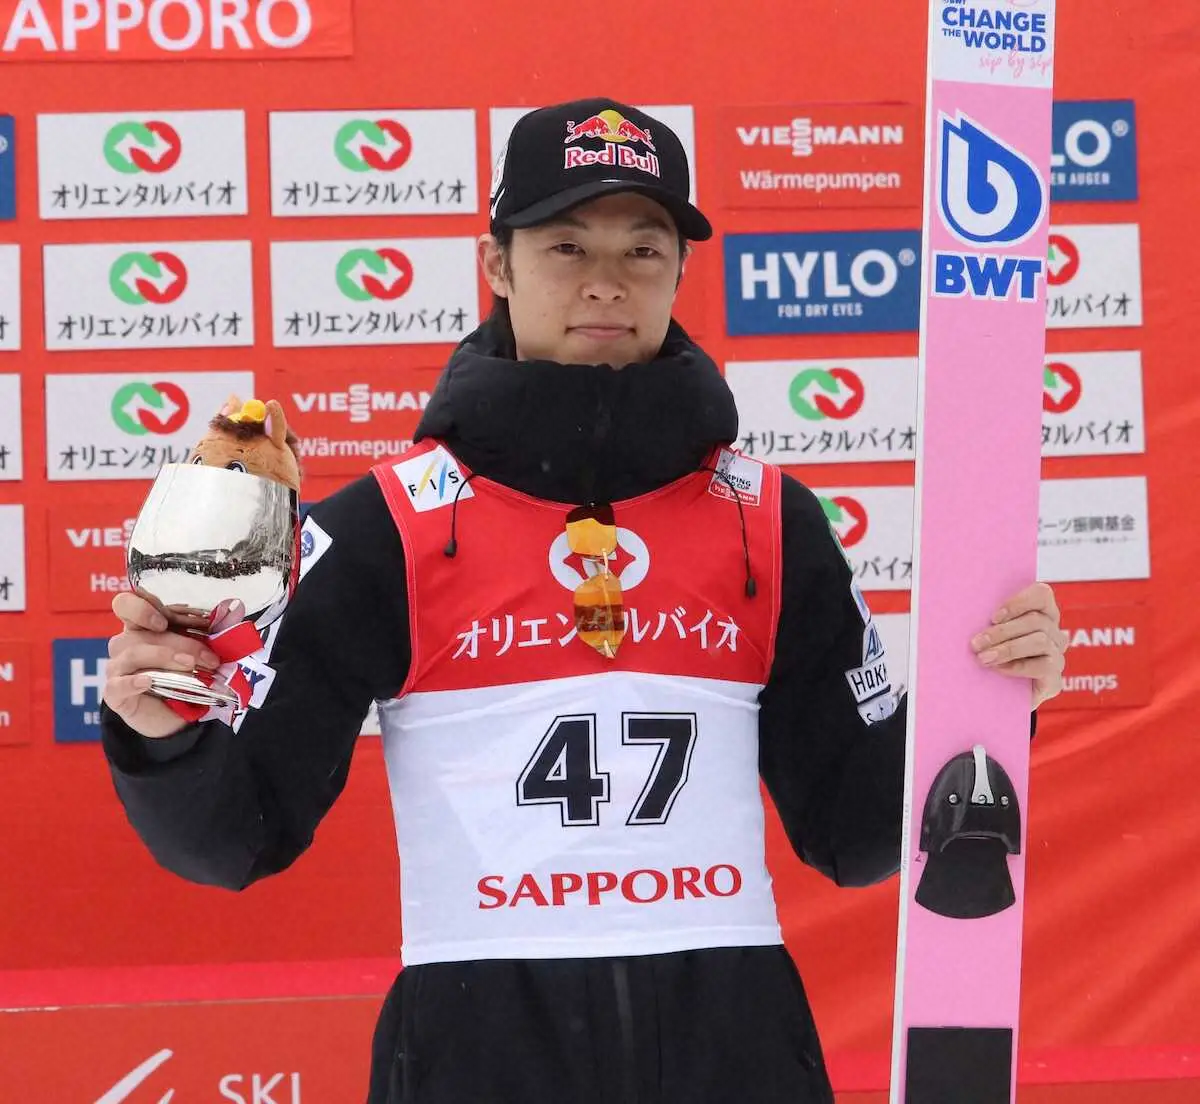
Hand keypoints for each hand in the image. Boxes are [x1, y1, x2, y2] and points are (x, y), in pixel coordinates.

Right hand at [103, 593, 222, 739]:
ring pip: (134, 653)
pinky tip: (149, 682)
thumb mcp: (201, 651)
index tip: (165, 619)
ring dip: (166, 657)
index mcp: (142, 626)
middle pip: (143, 632)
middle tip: (209, 657)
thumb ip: (213, 631)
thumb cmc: (185, 676)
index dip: (142, 607)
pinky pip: (119, 684)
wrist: (176, 716)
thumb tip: (235, 608)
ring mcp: (117, 668)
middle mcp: (125, 643)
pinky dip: (135, 681)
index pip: (128, 605)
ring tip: (190, 666)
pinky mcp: (115, 693)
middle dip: (182, 642)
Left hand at [970, 582, 1067, 708]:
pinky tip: (999, 669)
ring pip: (1039, 641)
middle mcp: (1053, 632)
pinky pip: (1044, 666)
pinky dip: (1018, 667)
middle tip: (976, 643)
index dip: (1019, 602)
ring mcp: (1056, 656)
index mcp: (1041, 613)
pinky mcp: (1054, 680)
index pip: (1042, 594)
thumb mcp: (986, 633)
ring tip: (983, 658)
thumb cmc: (988, 655)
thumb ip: (985, 619)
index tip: (993, 616)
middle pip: (1035, 621)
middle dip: (1002, 631)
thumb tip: (961, 607)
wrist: (994, 695)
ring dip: (1007, 648)